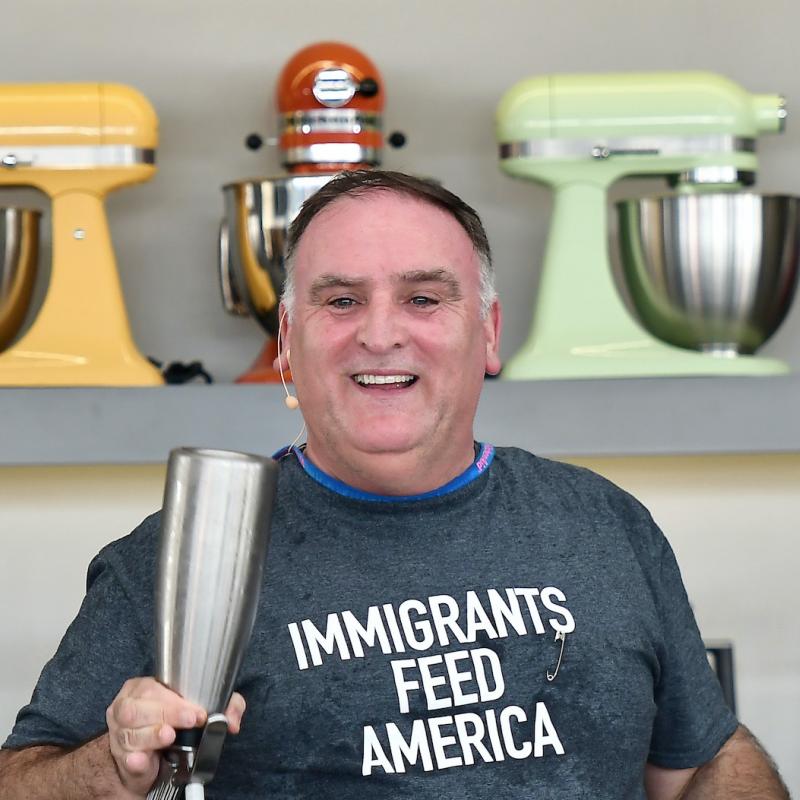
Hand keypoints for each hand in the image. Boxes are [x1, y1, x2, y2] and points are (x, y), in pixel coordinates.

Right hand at [105, 677, 245, 796]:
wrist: (152, 757)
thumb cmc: (173, 722)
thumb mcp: (199, 707)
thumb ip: (223, 706)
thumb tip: (232, 721)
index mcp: (140, 689)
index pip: (152, 690)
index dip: (175, 701)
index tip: (197, 712)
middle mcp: (124, 710)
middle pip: (136, 710)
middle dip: (166, 714)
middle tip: (189, 722)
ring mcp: (120, 736)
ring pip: (130, 734)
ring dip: (151, 735)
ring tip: (169, 736)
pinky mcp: (123, 760)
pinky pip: (126, 760)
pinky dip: (134, 761)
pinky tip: (142, 760)